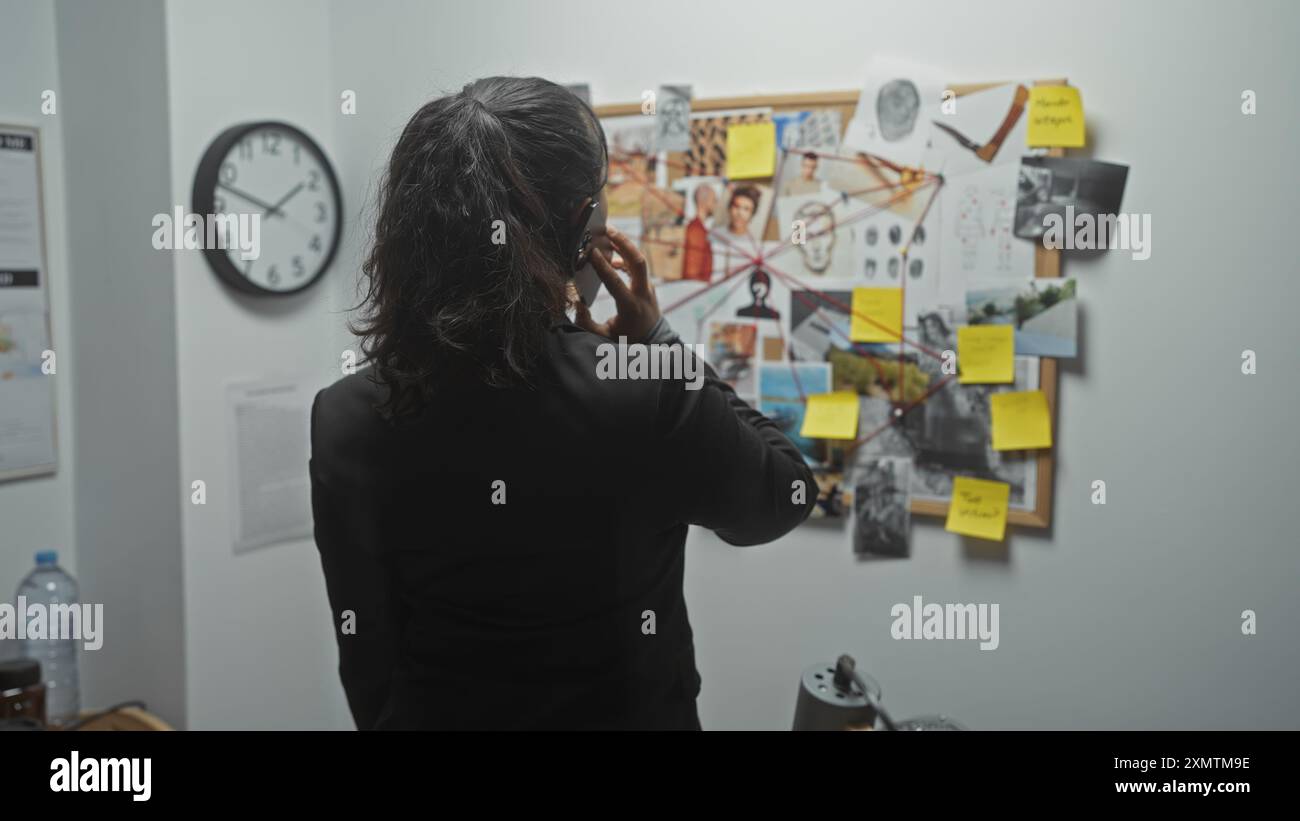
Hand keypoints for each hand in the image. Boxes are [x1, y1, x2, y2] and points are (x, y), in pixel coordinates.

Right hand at [573, 225, 660, 342]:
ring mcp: (648, 289)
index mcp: (631, 307)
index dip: (603, 266)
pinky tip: (614, 257)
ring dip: (625, 246)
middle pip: (638, 262)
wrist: (653, 343)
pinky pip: (638, 267)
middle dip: (624, 243)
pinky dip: (626, 258)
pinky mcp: (648, 286)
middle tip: (607, 230)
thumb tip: (578, 303)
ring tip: (608, 234)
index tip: (592, 251)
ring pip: (639, 261)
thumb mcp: (604, 337)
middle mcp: (642, 295)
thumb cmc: (626, 340)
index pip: (616, 282)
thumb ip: (587, 323)